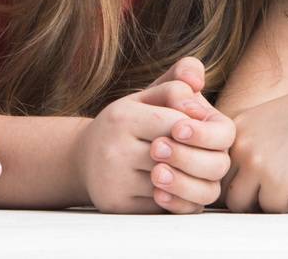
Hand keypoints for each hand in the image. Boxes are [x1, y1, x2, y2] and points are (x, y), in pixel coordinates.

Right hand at [77, 57, 226, 213]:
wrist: (84, 159)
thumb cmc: (125, 124)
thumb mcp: (146, 96)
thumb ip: (175, 82)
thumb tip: (197, 80)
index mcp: (123, 117)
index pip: (177, 124)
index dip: (198, 129)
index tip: (197, 132)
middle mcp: (114, 149)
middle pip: (178, 158)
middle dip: (199, 157)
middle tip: (203, 155)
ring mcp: (114, 181)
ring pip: (172, 186)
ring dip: (192, 180)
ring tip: (196, 172)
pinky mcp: (118, 206)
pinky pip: (161, 208)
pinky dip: (178, 200)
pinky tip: (180, 189)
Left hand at [222, 76, 287, 212]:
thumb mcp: (270, 119)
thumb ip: (250, 143)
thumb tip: (240, 180)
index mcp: (236, 127)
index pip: (220, 166)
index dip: (241, 177)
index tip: (266, 175)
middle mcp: (240, 144)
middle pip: (225, 188)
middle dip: (249, 194)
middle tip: (275, 189)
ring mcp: (256, 163)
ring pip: (241, 204)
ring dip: (264, 203)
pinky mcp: (277, 181)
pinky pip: (272, 209)